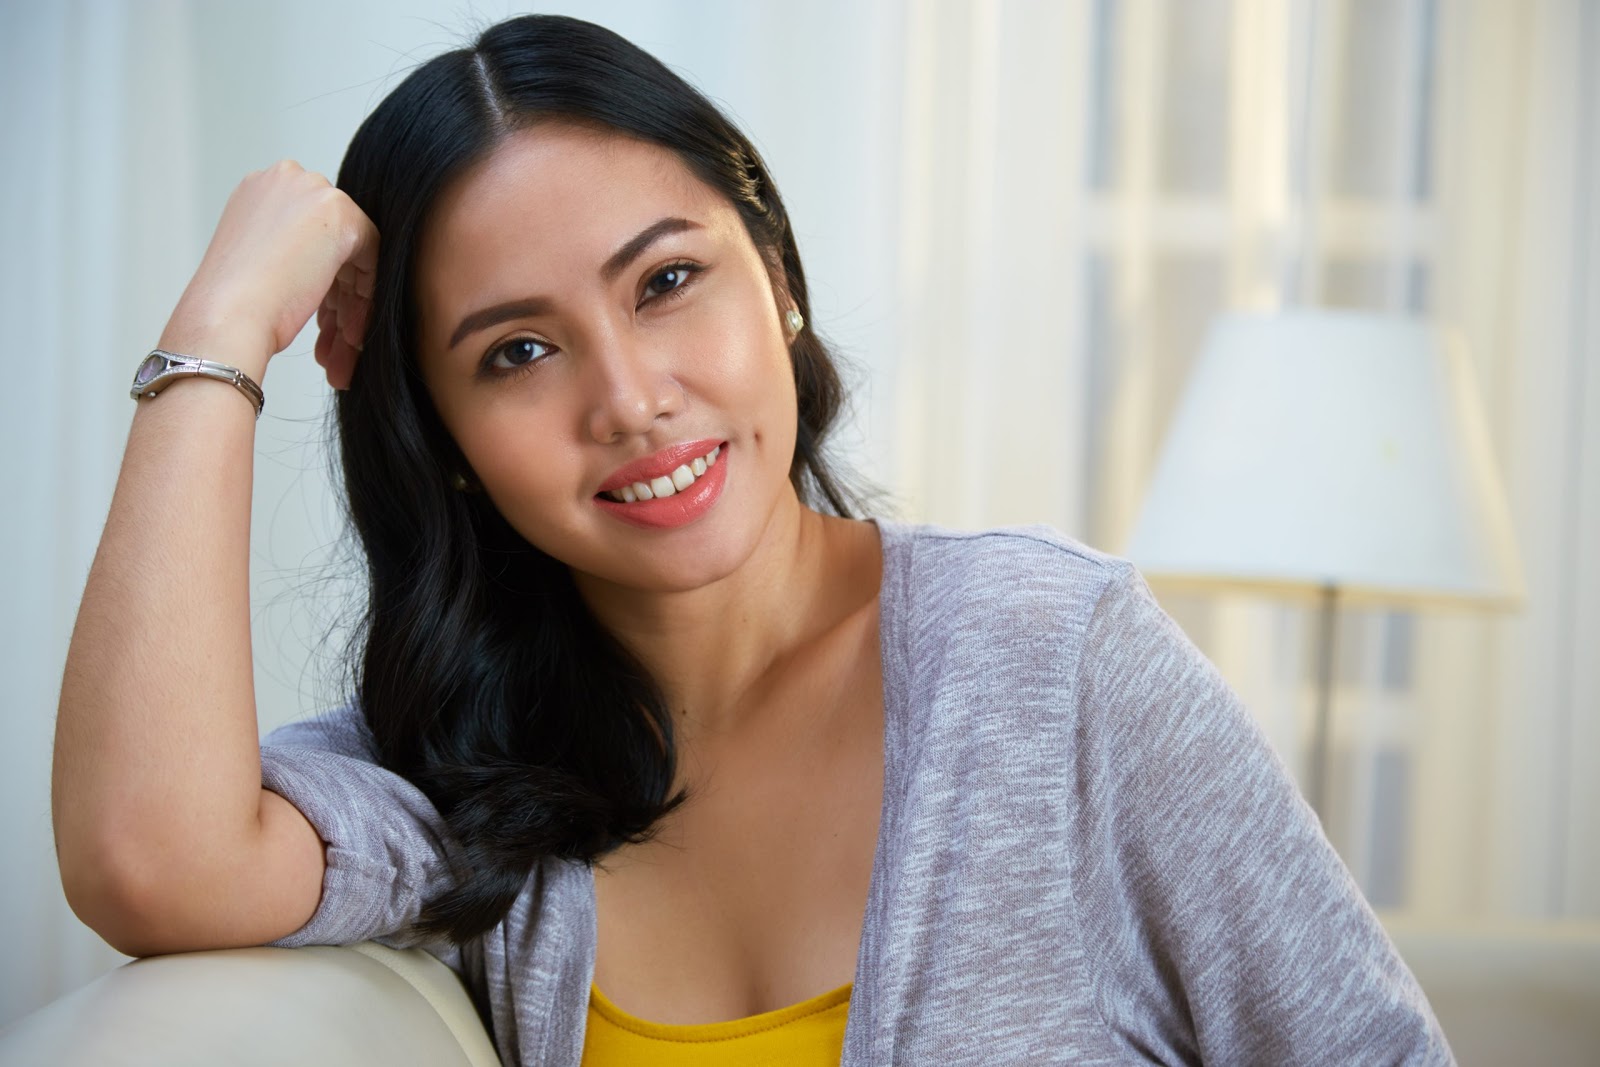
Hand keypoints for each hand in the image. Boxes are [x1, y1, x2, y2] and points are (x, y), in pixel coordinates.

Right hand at [160, 160, 378, 389]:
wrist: (226, 317)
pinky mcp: (341, 216)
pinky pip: (370, 256)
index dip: (321, 283)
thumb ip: (289, 249)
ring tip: (343, 352)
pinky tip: (351, 335)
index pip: (308, 235)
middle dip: (337, 300)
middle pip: (332, 245)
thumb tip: (319, 265)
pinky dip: (364, 296)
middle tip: (336, 343)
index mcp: (259, 189)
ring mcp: (313, 193)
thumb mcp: (258, 262)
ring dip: (349, 308)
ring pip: (351, 255)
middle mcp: (286, 179)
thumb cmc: (231, 303)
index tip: (323, 322)